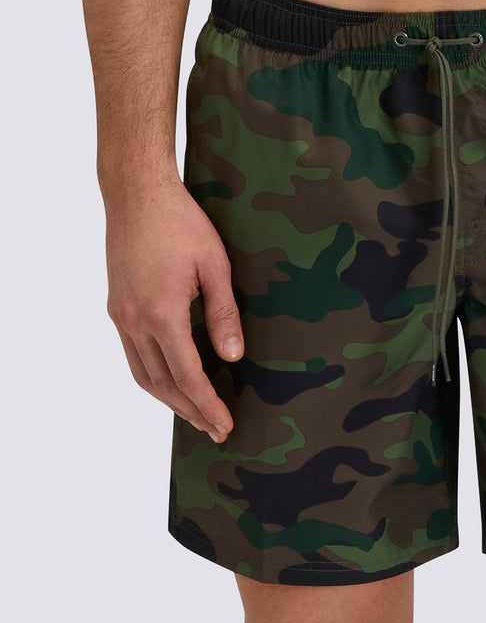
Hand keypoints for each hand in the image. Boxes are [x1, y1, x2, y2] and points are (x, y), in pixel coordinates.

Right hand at [104, 176, 243, 441]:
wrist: (136, 192)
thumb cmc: (181, 222)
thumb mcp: (215, 266)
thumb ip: (224, 315)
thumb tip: (232, 358)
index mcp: (163, 315)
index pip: (188, 376)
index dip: (208, 405)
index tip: (224, 425)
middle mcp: (136, 321)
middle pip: (163, 384)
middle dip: (190, 411)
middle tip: (215, 430)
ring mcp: (122, 315)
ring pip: (142, 374)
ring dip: (169, 400)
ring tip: (194, 414)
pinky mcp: (117, 306)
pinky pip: (133, 355)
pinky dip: (152, 377)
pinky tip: (171, 381)